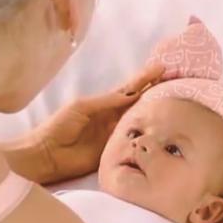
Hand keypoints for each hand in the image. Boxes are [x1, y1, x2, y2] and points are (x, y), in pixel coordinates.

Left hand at [27, 64, 164, 183]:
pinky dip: (147, 135)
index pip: (129, 89)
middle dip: (155, 91)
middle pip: (138, 103)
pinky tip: (161, 129)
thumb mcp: (82, 107)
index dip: (144, 78)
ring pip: (139, 120)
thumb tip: (131, 94)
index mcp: (104, 104)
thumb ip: (107, 101)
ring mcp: (116, 135)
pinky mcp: (117, 151)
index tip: (161, 67)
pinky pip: (134, 141)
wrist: (47, 154)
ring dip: (155, 111)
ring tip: (174, 101)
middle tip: (175, 81)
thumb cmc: (59, 126)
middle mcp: (113, 118)